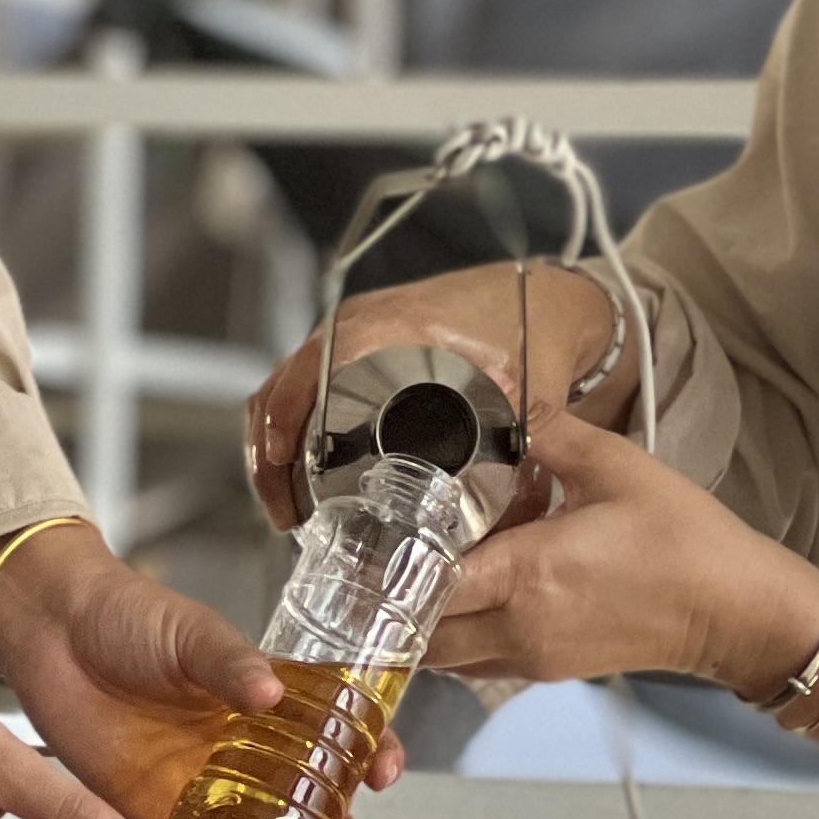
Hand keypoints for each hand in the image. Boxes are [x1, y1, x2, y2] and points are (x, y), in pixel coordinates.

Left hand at [0, 524, 399, 818]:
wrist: (50, 628)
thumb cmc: (127, 613)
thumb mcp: (189, 630)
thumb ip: (229, 662)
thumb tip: (272, 690)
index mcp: (262, 700)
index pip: (333, 729)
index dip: (367, 752)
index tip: (385, 773)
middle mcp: (239, 749)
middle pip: (304, 798)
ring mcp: (198, 784)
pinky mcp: (148, 811)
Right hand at [239, 263, 626, 532]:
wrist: (549, 295)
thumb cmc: (535, 326)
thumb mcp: (529, 387)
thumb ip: (514, 449)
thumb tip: (505, 523)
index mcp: (389, 326)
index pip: (311, 372)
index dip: (286, 422)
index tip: (281, 470)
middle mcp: (361, 322)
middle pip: (283, 386)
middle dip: (270, 455)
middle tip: (285, 514)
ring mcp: (355, 330)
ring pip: (285, 387)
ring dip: (274, 446)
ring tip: (286, 506)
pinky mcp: (361, 344)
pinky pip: (305, 383)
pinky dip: (292, 426)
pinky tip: (300, 470)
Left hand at [425, 404, 818, 695]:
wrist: (735, 610)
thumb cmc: (685, 542)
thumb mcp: (614, 465)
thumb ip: (546, 430)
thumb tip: (498, 389)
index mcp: (528, 576)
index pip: (425, 586)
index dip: (392, 561)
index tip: (378, 528)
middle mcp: (518, 627)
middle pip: (418, 632)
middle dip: (396, 593)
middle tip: (395, 544)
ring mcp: (531, 657)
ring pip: (442, 654)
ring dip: (425, 617)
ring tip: (434, 563)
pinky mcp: (546, 669)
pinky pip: (475, 661)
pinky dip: (459, 634)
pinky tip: (479, 586)